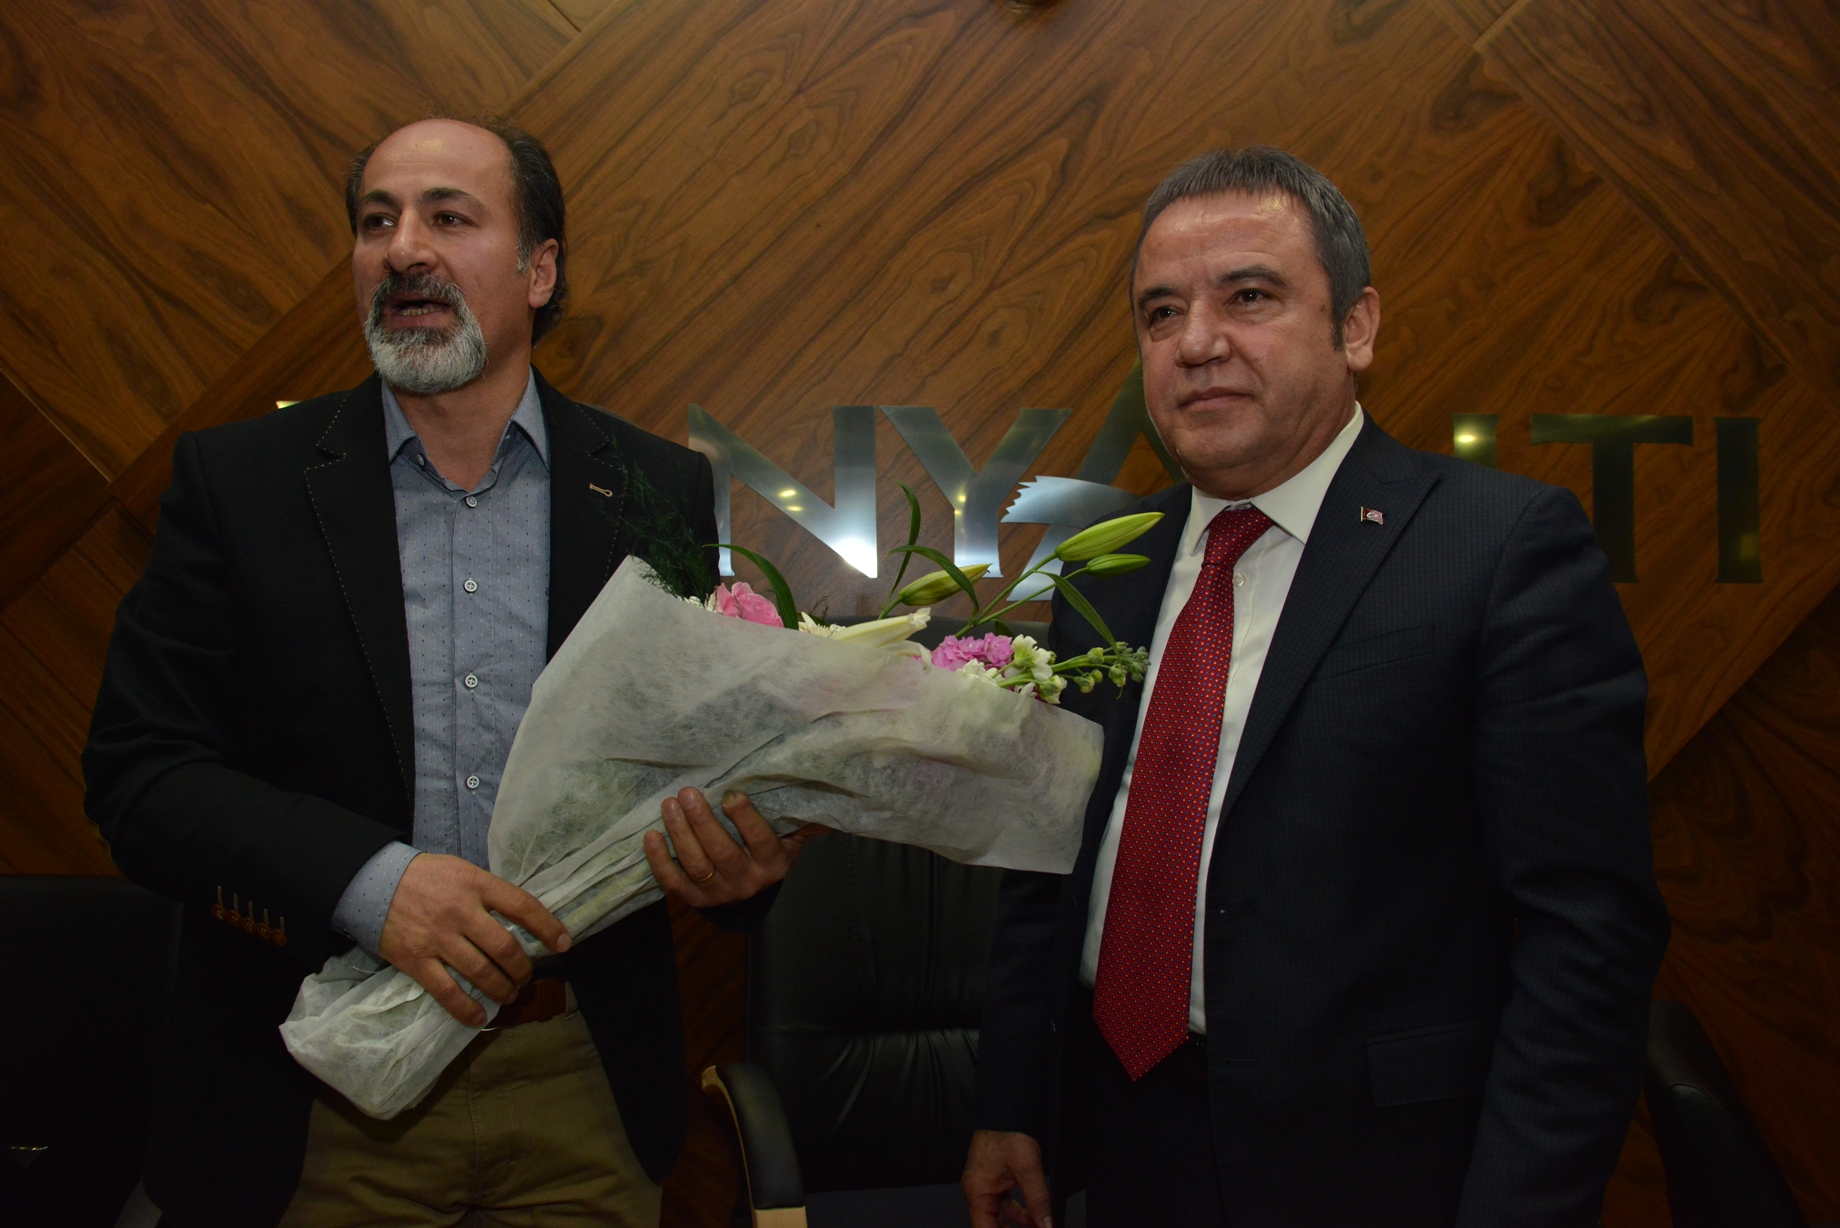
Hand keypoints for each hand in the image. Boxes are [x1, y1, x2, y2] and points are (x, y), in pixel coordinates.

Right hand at [377, 853, 570, 1026]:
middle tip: (526, 977)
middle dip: (523, 969)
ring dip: (502, 990)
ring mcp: (438, 938)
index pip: (522, 906)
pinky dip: (467, 1008)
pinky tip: (480, 1017)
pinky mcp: (416, 960)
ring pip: (481, 973)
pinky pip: (446, 992)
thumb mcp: (462, 871)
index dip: (548, 927)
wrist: (373, 882)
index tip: (564, 944)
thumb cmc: (426, 876)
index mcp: (476, 885)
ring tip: (510, 995)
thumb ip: (489, 893)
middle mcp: (460, 912)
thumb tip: (521, 918)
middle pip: (505, 948)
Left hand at [643, 788, 828, 906]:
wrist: (753, 897)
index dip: (745, 819)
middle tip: (687, 793)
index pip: (760, 841)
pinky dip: (659, 862)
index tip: (730, 794)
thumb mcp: (790, 838)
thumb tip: (828, 791)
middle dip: (703, 822)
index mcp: (773, 864)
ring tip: (668, 806)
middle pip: (722, 853)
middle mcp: (748, 882)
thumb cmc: (770, 852)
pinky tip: (650, 837)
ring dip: (680, 835)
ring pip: (697, 866)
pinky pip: (674, 883)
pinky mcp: (696, 901)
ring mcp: (720, 894)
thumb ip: (801, 818)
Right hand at [964, 1129, 1051, 1227]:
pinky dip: (1022, 1214)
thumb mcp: (1028, 1167)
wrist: (1007, 1107)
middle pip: (992, 1227)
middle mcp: (977, 1193)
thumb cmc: (1009, 1132)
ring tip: (1041, 1227)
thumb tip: (1048, 1227)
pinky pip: (1006, 1206)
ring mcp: (985, 1187)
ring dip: (1021, 1226)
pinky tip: (1038, 1219)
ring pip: (1001, 1218)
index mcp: (977, 1194)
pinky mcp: (994, 1182)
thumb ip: (1039, 1201)